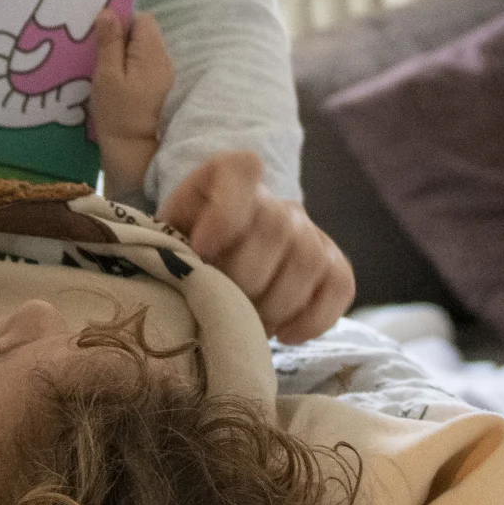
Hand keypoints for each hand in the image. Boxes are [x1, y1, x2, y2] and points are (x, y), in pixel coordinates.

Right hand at [84, 9, 174, 154]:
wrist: (136, 156)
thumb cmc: (119, 115)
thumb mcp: (107, 77)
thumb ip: (109, 43)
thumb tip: (108, 12)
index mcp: (152, 53)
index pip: (142, 19)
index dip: (121, 22)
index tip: (101, 37)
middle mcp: (164, 61)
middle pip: (144, 35)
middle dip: (121, 40)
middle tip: (98, 56)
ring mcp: (165, 77)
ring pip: (143, 53)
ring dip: (124, 57)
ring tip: (104, 72)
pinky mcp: (161, 92)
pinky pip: (144, 69)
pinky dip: (130, 71)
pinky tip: (115, 86)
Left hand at [162, 150, 355, 343]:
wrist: (211, 268)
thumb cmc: (181, 254)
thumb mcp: (163, 237)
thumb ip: (171, 240)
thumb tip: (192, 265)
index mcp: (229, 178)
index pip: (243, 170)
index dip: (226, 212)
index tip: (201, 250)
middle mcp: (275, 201)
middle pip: (278, 227)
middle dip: (246, 277)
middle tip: (222, 304)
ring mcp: (309, 232)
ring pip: (309, 259)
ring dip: (276, 303)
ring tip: (249, 323)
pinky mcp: (331, 265)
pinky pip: (340, 285)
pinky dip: (314, 317)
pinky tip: (284, 334)